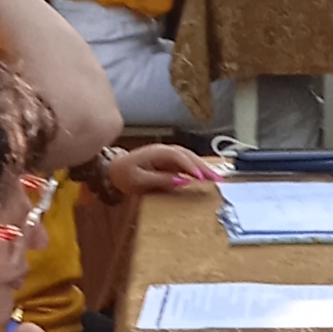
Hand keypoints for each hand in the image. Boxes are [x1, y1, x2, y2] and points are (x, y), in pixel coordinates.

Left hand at [106, 141, 220, 200]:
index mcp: (156, 152)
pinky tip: (208, 176)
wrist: (114, 170)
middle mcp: (164, 150)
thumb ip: (160, 180)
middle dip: (204, 166)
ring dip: (205, 167)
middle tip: (218, 178)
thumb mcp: (139, 181)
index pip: (178, 156)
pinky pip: (187, 163)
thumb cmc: (124, 175)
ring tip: (217, 178)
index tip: (201, 177)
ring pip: (190, 158)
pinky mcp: (170, 161)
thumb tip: (183, 180)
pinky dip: (199, 169)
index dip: (190, 166)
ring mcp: (168, 155)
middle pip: (188, 155)